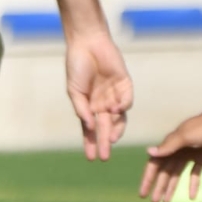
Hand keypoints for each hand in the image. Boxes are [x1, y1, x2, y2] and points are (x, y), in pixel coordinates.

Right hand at [66, 29, 132, 159]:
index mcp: (90, 106)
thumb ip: (81, 109)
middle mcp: (103, 103)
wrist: (87, 43)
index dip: (91, 143)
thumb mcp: (74, 91)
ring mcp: (115, 94)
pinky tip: (115, 110)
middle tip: (105, 157)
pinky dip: (123, 107)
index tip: (91, 157)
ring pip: (119, 117)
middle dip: (105, 142)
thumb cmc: (77, 66)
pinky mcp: (125, 84)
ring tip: (112, 139)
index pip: (91, 129)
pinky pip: (127, 100)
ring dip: (116, 129)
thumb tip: (89, 127)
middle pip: (106, 127)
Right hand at [141, 108, 201, 201]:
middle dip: (158, 187)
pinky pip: (194, 173)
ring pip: (177, 174)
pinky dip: (192, 184)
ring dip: (171, 187)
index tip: (143, 194)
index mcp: (171, 145)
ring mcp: (190, 154)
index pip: (155, 165)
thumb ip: (168, 147)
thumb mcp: (186, 137)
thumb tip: (148, 152)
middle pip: (165, 172)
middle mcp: (177, 151)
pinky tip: (191, 197)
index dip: (148, 179)